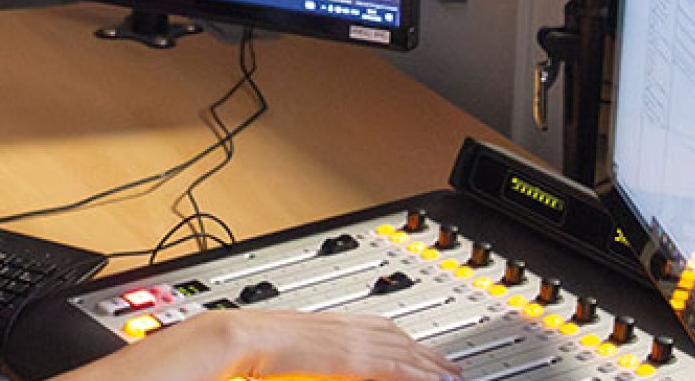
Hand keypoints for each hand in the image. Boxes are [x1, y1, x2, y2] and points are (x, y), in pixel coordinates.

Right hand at [176, 309, 461, 380]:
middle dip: (429, 354)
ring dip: (431, 364)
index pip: (383, 327)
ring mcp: (351, 342)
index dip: (409, 340)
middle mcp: (348, 326)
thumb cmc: (254, 342)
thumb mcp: (290, 344)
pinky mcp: (352, 360)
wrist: (244, 337)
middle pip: (401, 338)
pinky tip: (431, 380)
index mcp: (334, 321)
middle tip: (450, 366)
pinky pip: (395, 368)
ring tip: (450, 375)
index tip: (424, 350)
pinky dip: (417, 374)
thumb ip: (312, 349)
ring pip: (405, 352)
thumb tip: (318, 359)